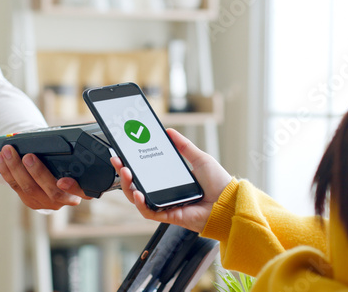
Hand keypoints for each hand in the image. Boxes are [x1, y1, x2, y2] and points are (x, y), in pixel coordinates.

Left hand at [0, 145, 91, 209]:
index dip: (73, 188)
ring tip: (8, 152)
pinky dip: (7, 171)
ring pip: (29, 189)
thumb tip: (54, 139)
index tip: (62, 181)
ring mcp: (47, 203)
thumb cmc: (68, 166)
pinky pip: (16, 187)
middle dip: (38, 173)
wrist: (57, 181)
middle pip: (51, 191)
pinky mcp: (31, 201)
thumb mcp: (73, 162)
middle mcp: (65, 199)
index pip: (82, 192)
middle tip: (28, 157)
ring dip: (16, 168)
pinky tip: (1, 158)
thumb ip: (70, 156)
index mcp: (81, 189)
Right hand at [110, 128, 231, 232]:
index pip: (145, 173)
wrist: (229, 201)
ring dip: (127, 186)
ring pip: (137, 199)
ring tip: (125, 172)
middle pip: (136, 185)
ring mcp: (165, 205)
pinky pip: (148, 212)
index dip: (132, 164)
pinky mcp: (168, 215)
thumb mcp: (199, 158)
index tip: (123, 153)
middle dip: (123, 173)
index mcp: (170, 180)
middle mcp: (165, 193)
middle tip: (118, 160)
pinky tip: (137, 192)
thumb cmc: (219, 183)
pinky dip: (140, 203)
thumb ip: (183, 146)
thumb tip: (170, 132)